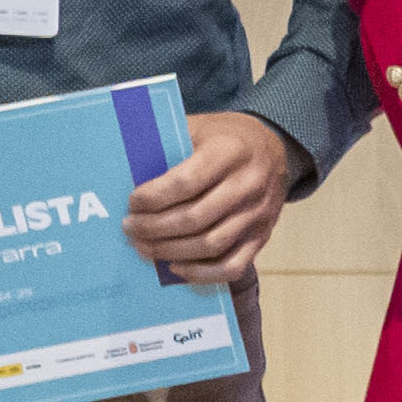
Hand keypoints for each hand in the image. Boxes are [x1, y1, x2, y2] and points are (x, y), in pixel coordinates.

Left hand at [121, 107, 302, 288]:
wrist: (274, 150)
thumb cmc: (225, 138)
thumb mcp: (199, 128)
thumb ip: (169, 145)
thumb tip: (126, 172)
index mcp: (230, 151)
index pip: (187, 182)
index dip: (154, 197)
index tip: (132, 202)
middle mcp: (249, 184)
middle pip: (195, 218)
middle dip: (154, 228)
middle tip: (130, 227)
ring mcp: (258, 214)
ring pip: (210, 245)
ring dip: (170, 251)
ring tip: (143, 246)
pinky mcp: (262, 237)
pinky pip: (231, 266)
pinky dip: (200, 273)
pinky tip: (175, 266)